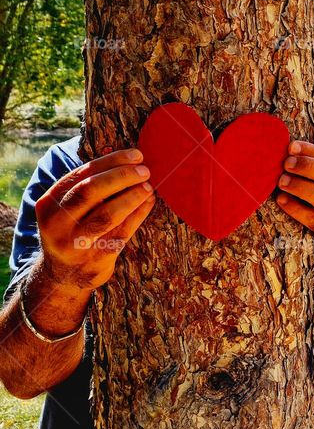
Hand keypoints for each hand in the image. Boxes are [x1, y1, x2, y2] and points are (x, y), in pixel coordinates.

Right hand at [35, 148, 155, 292]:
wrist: (63, 274)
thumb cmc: (74, 228)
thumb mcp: (69, 206)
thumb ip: (90, 183)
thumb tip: (127, 156)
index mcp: (49, 202)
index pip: (81, 174)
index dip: (112, 161)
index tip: (136, 154)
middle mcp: (57, 222)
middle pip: (90, 191)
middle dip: (122, 176)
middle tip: (144, 170)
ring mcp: (75, 243)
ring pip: (107, 214)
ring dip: (132, 196)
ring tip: (149, 186)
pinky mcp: (96, 258)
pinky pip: (122, 231)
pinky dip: (139, 213)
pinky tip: (149, 202)